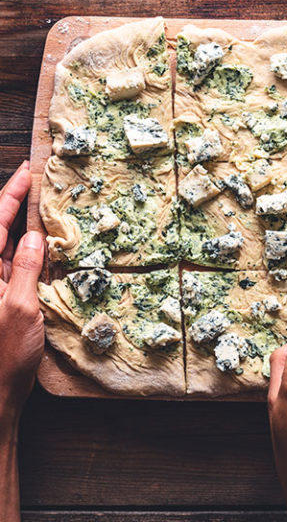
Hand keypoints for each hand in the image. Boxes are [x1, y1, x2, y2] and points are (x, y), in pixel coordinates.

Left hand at [0, 162, 44, 418]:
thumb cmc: (3, 354)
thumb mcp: (20, 308)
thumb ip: (25, 269)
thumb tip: (32, 236)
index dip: (10, 193)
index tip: (28, 170)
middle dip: (16, 201)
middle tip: (37, 178)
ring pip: (7, 245)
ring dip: (24, 223)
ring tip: (45, 202)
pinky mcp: (4, 297)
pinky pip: (18, 264)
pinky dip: (31, 249)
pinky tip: (46, 240)